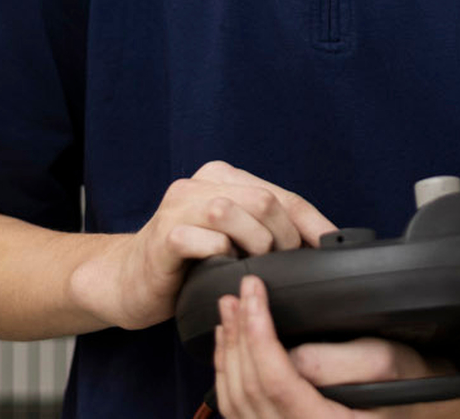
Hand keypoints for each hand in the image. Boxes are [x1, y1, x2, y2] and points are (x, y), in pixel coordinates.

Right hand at [73, 161, 335, 330]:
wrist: (126, 281)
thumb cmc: (186, 263)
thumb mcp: (231, 238)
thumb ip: (263, 228)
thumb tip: (318, 244)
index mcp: (221, 176)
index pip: (282, 194)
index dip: (312, 222)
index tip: (333, 247)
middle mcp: (199, 183)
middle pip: (264, 200)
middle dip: (283, 238)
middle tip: (281, 267)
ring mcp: (179, 207)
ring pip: (235, 211)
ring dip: (255, 246)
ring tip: (252, 267)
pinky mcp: (164, 236)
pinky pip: (206, 240)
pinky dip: (223, 258)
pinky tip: (221, 271)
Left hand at [213, 275, 444, 418]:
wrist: (420, 412)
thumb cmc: (409, 388)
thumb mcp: (386, 363)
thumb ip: (335, 362)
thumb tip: (285, 352)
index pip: (275, 380)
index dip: (257, 331)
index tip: (253, 290)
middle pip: (249, 391)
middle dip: (239, 335)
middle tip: (237, 293)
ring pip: (236, 403)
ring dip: (229, 352)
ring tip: (230, 311)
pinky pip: (240, 412)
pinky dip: (229, 374)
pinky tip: (232, 344)